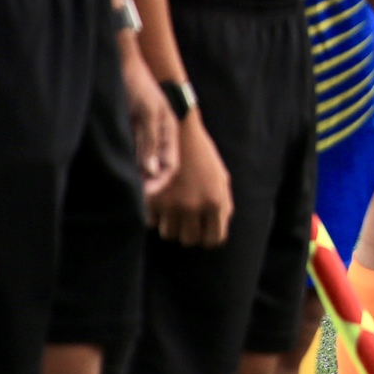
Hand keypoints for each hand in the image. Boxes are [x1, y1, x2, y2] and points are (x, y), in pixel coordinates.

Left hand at [120, 37, 177, 195]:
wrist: (114, 63)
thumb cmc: (136, 84)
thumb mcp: (147, 111)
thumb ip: (149, 141)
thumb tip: (150, 171)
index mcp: (167, 132)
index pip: (168, 166)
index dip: (158, 183)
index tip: (143, 196)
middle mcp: (153, 137)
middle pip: (152, 168)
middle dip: (143, 185)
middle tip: (127, 199)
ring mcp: (136, 135)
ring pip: (136, 164)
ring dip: (129, 177)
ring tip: (115, 190)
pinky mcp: (120, 133)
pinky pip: (123, 155)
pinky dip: (118, 166)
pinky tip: (106, 173)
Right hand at [149, 113, 233, 248]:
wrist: (179, 133)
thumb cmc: (203, 158)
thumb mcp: (221, 179)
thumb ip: (223, 207)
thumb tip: (217, 232)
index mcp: (215, 202)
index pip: (214, 240)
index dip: (209, 237)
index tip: (205, 232)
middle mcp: (192, 207)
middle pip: (189, 240)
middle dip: (189, 232)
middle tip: (188, 220)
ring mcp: (169, 204)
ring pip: (168, 234)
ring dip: (171, 225)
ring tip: (174, 208)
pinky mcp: (150, 199)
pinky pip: (151, 222)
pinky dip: (155, 216)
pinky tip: (161, 202)